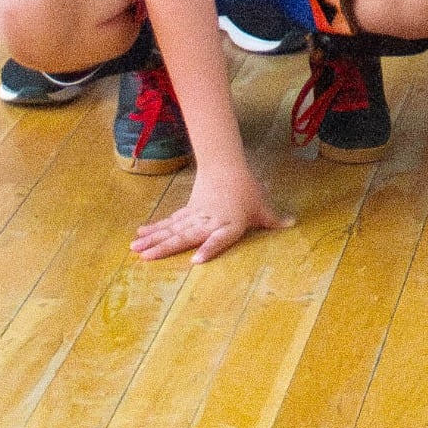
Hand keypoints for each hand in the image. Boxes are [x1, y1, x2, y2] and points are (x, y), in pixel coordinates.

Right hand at [130, 162, 291, 263]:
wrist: (227, 166)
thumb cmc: (246, 189)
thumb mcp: (261, 206)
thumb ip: (273, 219)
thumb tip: (292, 223)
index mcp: (229, 224)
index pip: (219, 238)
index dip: (209, 249)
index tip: (195, 261)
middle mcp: (209, 221)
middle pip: (186, 235)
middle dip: (165, 247)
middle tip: (146, 257)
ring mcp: (195, 216)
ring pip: (172, 229)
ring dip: (153, 239)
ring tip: (136, 248)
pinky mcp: (187, 212)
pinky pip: (170, 222)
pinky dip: (155, 228)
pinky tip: (140, 234)